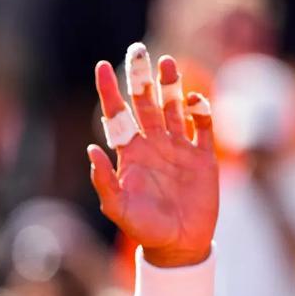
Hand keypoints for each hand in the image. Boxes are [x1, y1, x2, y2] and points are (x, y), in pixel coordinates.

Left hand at [87, 45, 217, 267]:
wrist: (178, 245)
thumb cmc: (144, 229)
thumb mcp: (118, 208)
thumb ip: (104, 181)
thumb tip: (90, 149)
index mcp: (130, 154)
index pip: (117, 115)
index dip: (109, 91)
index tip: (101, 67)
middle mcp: (153, 145)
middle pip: (145, 103)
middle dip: (140, 77)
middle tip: (137, 50)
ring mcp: (179, 148)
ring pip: (174, 107)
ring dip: (171, 86)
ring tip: (166, 62)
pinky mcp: (203, 156)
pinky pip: (204, 125)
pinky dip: (201, 110)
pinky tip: (194, 101)